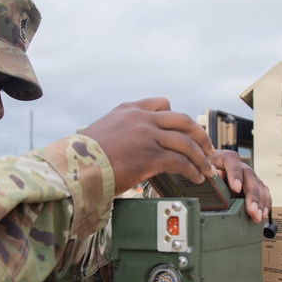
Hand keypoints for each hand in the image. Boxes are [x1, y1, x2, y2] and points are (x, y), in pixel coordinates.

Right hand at [82, 98, 215, 194]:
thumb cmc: (81, 157)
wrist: (73, 166)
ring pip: (186, 142)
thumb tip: (126, 150)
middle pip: (182, 120)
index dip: (176, 118)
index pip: (162, 104)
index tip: (185, 129)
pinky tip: (196, 177)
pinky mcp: (150, 156)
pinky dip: (193, 169)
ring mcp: (147, 135)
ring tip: (207, 169)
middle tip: (207, 148)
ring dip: (201, 156)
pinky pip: (181, 161)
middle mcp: (141, 118)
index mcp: (128, 110)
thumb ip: (120, 134)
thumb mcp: (102, 133)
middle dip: (199, 135)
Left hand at [211, 149, 271, 222]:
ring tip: (257, 216)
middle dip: (252, 195)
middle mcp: (239, 166)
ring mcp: (248, 176)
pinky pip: (263, 192)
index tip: (236, 188)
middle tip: (251, 209)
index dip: (235, 174)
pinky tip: (263, 213)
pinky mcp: (254, 185)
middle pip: (249, 176)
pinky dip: (264, 203)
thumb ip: (209, 175)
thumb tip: (218, 175)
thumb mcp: (203, 171)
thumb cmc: (205, 172)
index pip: (232, 161)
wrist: (208, 171)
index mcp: (225, 158)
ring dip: (260, 202)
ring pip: (259, 185)